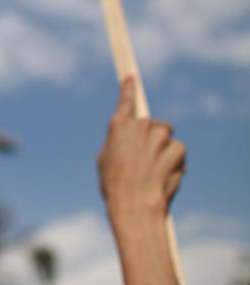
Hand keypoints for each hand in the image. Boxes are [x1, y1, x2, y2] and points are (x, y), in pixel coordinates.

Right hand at [97, 77, 185, 225]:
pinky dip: (175, 160)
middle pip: (151, 124)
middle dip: (151, 137)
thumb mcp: (105, 160)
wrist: (134, 206)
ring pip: (166, 136)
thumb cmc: (114, 186)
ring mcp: (159, 136)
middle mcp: (140, 126)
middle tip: (143, 159)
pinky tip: (165, 174)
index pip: (125, 101)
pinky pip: (178, 149)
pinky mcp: (175, 148)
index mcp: (118, 126)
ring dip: (163, 148)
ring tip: (153, 170)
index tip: (131, 78)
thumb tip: (133, 137)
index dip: (128, 89)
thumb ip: (118, 142)